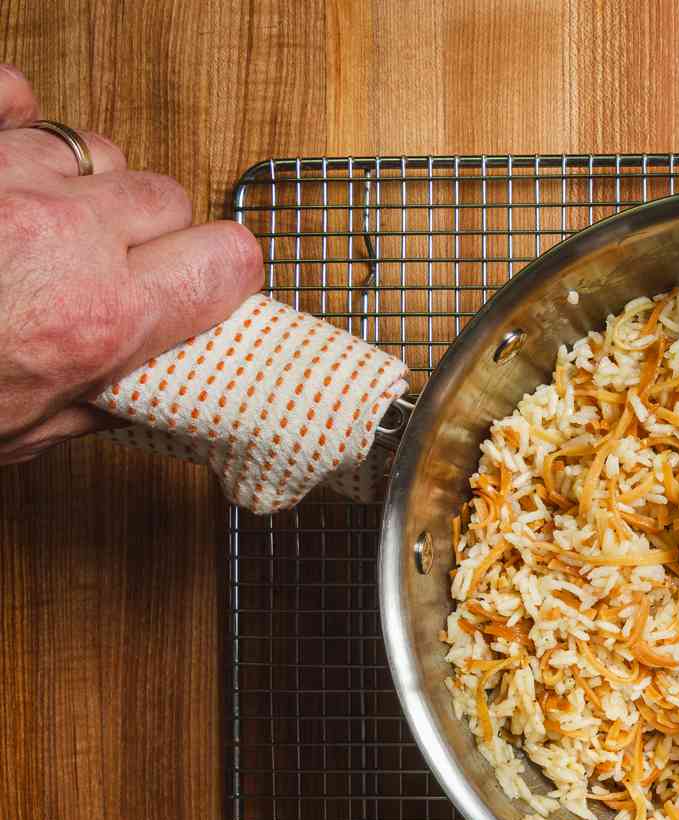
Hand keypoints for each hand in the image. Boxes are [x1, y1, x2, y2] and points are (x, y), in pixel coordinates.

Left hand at [0, 64, 261, 463]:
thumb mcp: (18, 434)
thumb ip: (98, 400)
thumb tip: (146, 379)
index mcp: (98, 317)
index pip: (227, 261)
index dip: (220, 275)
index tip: (201, 288)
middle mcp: (63, 235)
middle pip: (166, 197)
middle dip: (147, 232)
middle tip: (107, 266)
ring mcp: (2, 175)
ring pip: (96, 151)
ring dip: (80, 184)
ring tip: (38, 221)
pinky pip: (15, 97)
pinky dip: (15, 121)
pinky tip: (3, 164)